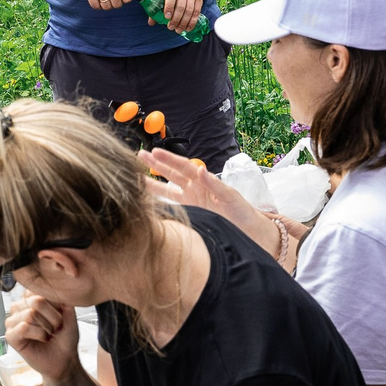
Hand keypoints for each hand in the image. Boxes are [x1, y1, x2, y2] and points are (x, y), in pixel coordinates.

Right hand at [5, 289, 80, 385]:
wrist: (64, 360)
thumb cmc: (65, 337)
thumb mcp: (69, 314)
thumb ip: (63, 300)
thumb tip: (57, 291)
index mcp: (31, 297)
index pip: (39, 289)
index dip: (55, 303)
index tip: (61, 314)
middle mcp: (19, 306)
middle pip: (36, 301)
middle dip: (53, 317)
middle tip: (57, 328)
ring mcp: (12, 321)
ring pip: (30, 314)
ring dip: (47, 327)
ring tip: (50, 334)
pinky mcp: (10, 336)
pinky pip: (24, 327)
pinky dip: (39, 334)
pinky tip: (42, 339)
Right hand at [145, 150, 278, 254]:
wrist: (249, 232)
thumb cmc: (242, 212)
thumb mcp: (230, 196)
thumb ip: (215, 184)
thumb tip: (200, 170)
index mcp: (204, 182)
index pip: (183, 167)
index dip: (169, 160)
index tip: (155, 152)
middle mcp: (195, 190)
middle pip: (172, 174)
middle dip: (156, 165)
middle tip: (139, 155)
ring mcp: (191, 202)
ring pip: (168, 190)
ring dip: (153, 183)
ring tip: (136, 176)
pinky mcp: (190, 215)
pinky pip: (172, 207)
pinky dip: (160, 203)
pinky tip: (148, 201)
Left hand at [159, 0, 205, 31]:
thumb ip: (157, 6)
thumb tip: (151, 22)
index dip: (169, 7)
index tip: (166, 17)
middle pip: (181, 6)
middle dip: (176, 19)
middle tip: (171, 27)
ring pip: (189, 11)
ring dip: (183, 22)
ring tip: (178, 30)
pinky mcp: (199, 0)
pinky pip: (196, 12)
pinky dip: (192, 22)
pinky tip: (187, 28)